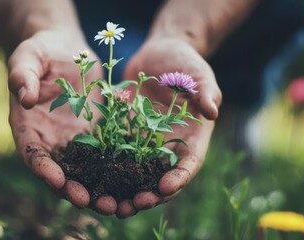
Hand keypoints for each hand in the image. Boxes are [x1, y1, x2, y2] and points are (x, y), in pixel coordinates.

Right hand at [7, 28, 105, 210]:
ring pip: (82, 171)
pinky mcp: (91, 135)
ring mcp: (70, 140)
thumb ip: (23, 76)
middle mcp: (48, 140)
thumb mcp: (28, 57)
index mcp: (27, 126)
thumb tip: (25, 98)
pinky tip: (131, 182)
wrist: (64, 48)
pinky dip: (114, 171)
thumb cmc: (41, 50)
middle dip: (72, 189)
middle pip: (58, 172)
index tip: (58, 181)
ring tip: (113, 204)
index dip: (44, 169)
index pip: (32, 153)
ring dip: (96, 188)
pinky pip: (102, 156)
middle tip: (90, 202)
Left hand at [119, 37, 221, 216]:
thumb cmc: (185, 64)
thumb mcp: (198, 74)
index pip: (187, 164)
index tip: (164, 187)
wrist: (160, 54)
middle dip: (149, 195)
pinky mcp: (125, 134)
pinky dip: (105, 170)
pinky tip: (90, 179)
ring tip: (111, 203)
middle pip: (160, 179)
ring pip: (136, 175)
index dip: (178, 179)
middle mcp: (168, 147)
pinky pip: (114, 155)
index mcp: (192, 139)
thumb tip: (212, 111)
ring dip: (124, 191)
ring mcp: (145, 143)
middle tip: (134, 204)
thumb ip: (206, 92)